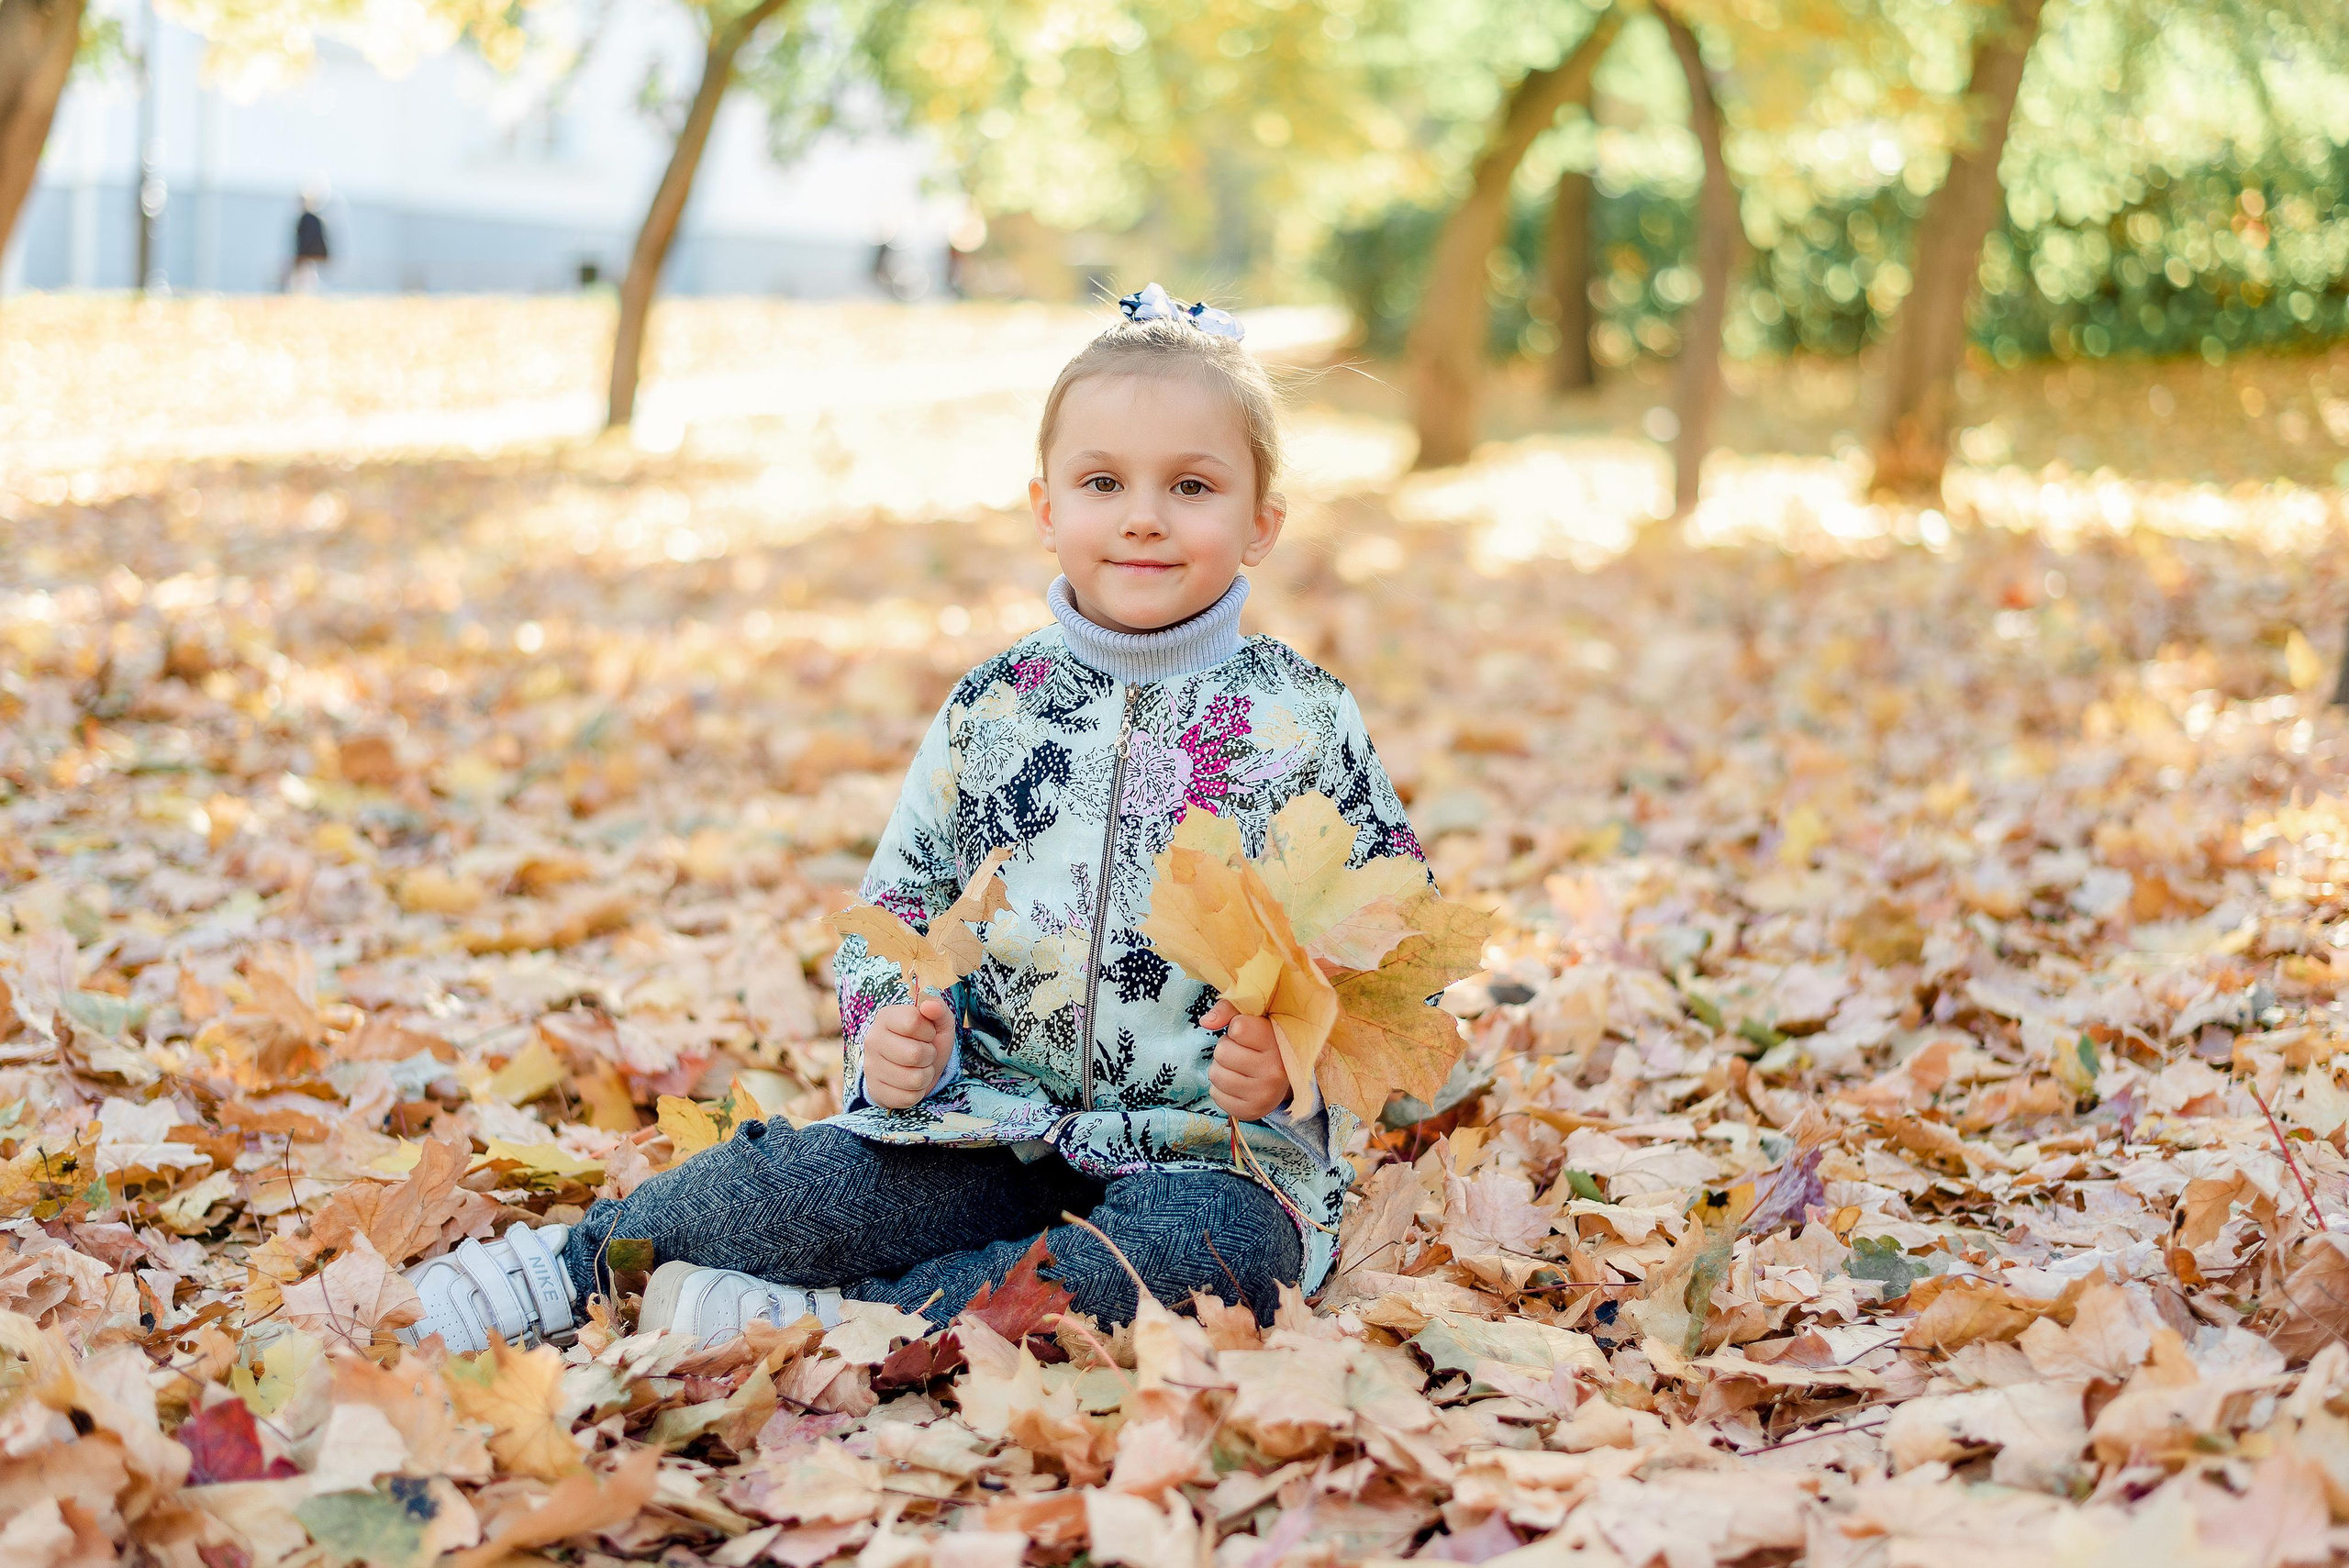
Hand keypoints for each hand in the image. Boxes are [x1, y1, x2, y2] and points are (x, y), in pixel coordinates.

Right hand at [864, 991, 952, 1109]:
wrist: (914, 1066)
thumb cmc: (926, 1040)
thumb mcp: (938, 1022)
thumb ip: (938, 1009)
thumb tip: (930, 1006)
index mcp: (885, 1017)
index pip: (913, 1022)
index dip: (928, 1031)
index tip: (926, 1033)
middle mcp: (872, 1041)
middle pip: (915, 1054)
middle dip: (929, 1055)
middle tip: (924, 1053)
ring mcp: (871, 1067)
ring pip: (914, 1079)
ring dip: (925, 1075)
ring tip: (919, 1067)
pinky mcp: (875, 1091)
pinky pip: (908, 1098)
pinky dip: (917, 1092)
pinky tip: (910, 1083)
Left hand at [1203, 1000, 1288, 1121]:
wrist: (1286, 1076)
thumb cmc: (1265, 1040)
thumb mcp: (1255, 1018)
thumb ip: (1229, 1009)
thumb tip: (1206, 1021)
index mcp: (1279, 1045)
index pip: (1237, 1028)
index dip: (1237, 1027)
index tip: (1251, 1033)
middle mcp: (1274, 1073)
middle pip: (1222, 1052)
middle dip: (1227, 1048)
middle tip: (1244, 1051)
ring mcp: (1263, 1095)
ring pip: (1215, 1074)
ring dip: (1222, 1067)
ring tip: (1239, 1066)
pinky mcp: (1251, 1112)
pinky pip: (1215, 1095)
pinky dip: (1221, 1087)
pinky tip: (1238, 1083)